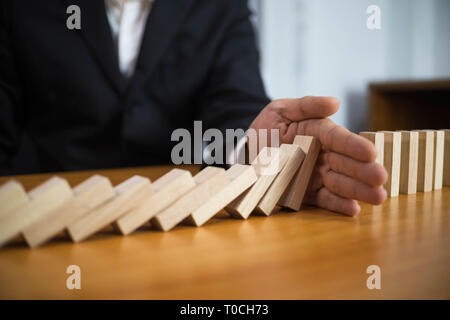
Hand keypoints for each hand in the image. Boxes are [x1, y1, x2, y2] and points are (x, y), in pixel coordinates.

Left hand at [249, 96, 386, 215]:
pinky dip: (338, 205)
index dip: (353, 145)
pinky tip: (353, 209)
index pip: (338, 138)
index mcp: (318, 132)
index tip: (370, 152)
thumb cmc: (266, 127)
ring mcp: (316, 175)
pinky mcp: (307, 193)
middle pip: (345, 163)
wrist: (246, 151)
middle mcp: (322, 154)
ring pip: (340, 183)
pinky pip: (324, 199)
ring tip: (377, 197)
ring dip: (358, 191)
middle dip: (364, 171)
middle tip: (381, 178)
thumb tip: (335, 102)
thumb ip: (306, 105)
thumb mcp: (281, 110)